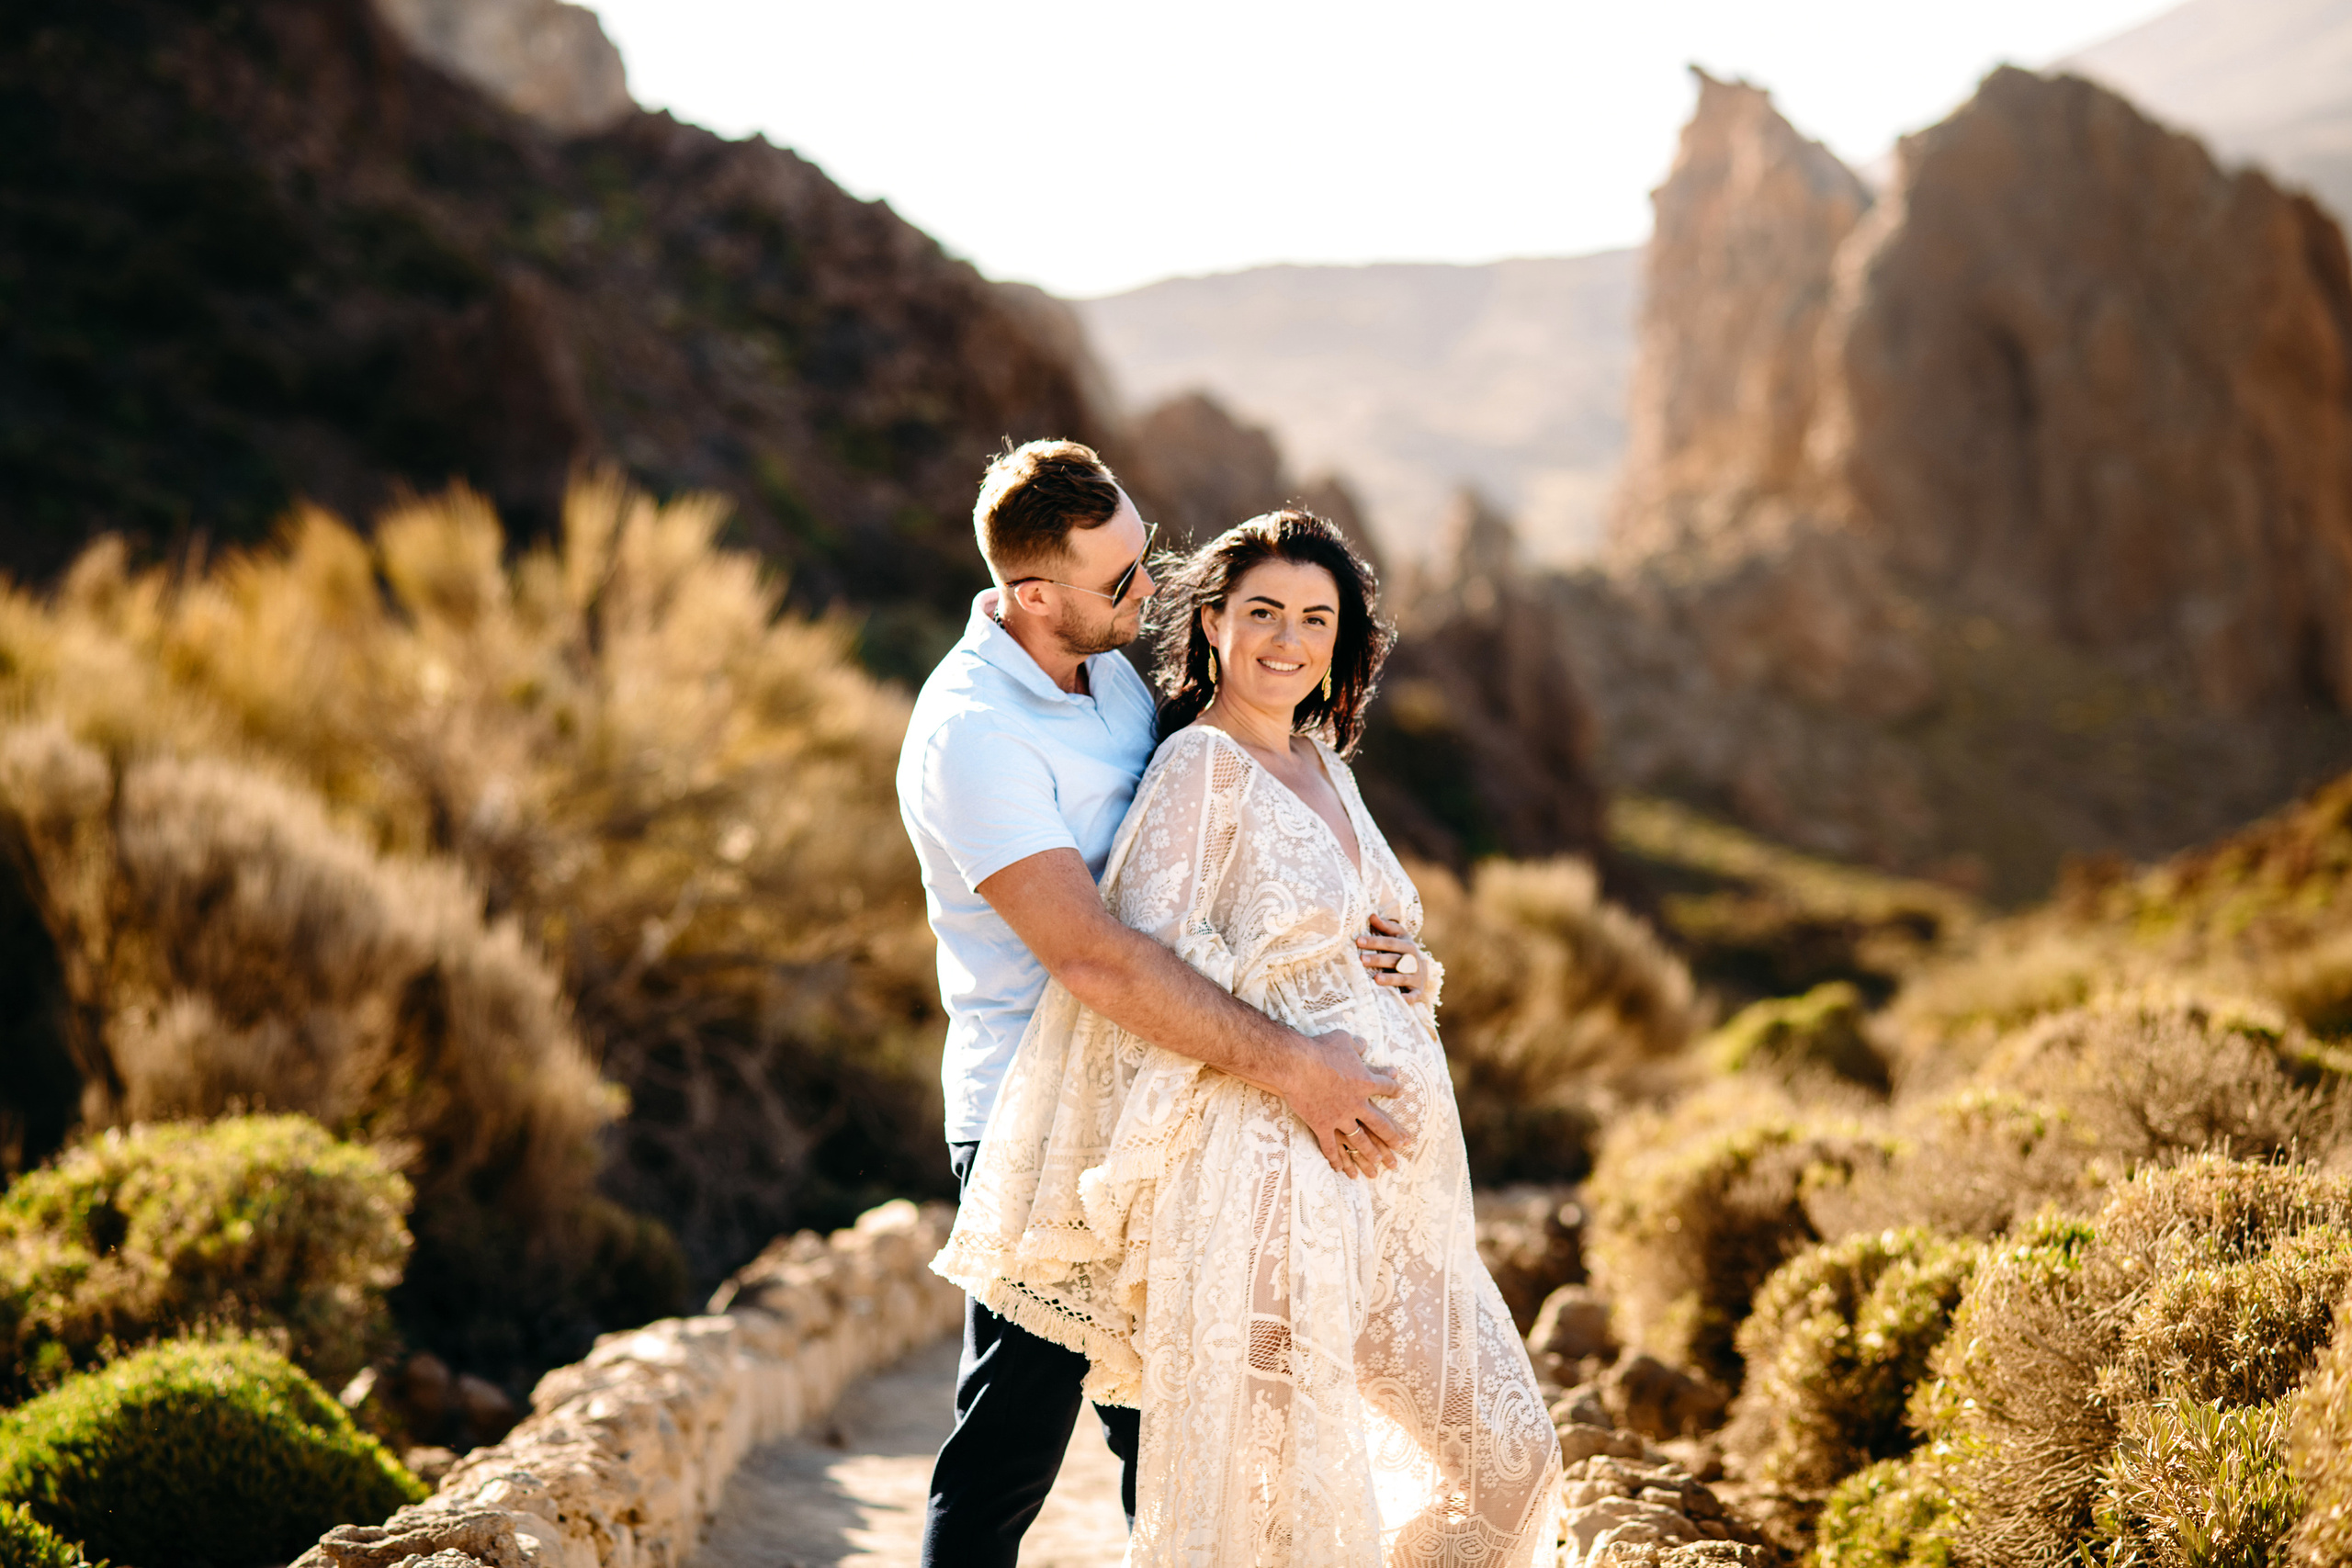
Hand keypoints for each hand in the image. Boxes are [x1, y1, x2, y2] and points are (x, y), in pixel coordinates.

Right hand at [1273, 1028, 1406, 1178]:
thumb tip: (1364, 1043)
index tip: (1399, 1092)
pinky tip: (1340, 1170)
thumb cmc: (1321, 1049)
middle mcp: (1358, 1103)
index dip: (1393, 1089)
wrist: (1298, 1064)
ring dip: (1369, 1154)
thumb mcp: (1343, 1039)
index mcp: (1365, 1082)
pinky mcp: (1322, 1126)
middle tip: (1402, 1146)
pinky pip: (1330, 1147)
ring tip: (1377, 1166)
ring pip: (1359, 1140)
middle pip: (1380, 1124)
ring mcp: (1341, 1117)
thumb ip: (1356, 1044)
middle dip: (1392, 1137)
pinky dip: (1335, 1159)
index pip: (1385, 1087)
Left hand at [1356, 912, 1426, 999]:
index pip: (1390, 942)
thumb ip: (1385, 927)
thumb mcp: (1397, 936)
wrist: (1421, 970)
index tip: (1359, 941)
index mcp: (1406, 944)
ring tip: (1376, 979)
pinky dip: (1408, 998)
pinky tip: (1400, 999)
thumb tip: (1372, 915)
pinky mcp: (1418, 991)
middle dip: (1379, 959)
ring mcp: (1416, 976)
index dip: (1375, 941)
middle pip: (1395, 959)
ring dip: (1391, 978)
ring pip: (1403, 977)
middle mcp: (1413, 960)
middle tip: (1362, 960)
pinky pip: (1414, 995)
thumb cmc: (1402, 951)